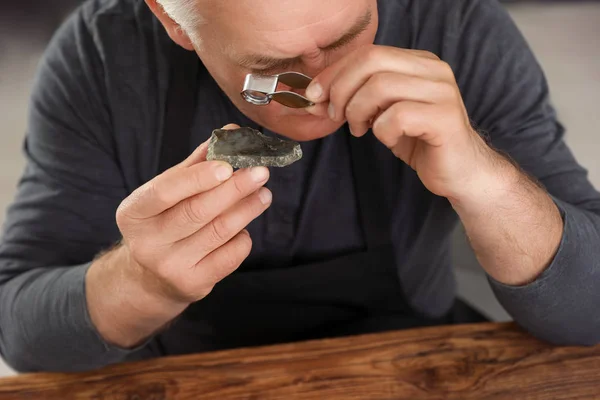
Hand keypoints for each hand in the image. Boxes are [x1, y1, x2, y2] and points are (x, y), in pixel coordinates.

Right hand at [86, 124, 271, 346]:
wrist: (151, 279)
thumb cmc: (164, 223)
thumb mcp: (168, 194)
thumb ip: (197, 164)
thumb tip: (232, 132)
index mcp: (134, 212)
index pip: (165, 191)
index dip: (198, 177)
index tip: (228, 164)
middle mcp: (147, 242)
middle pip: (198, 211)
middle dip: (235, 189)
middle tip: (261, 172)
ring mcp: (170, 266)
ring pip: (219, 231)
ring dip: (247, 208)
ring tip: (264, 193)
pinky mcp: (194, 284)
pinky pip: (230, 255)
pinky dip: (243, 236)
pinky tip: (245, 225)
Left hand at [306, 45, 501, 200]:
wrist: (460, 173)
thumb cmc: (421, 142)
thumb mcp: (385, 112)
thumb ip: (360, 96)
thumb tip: (318, 95)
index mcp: (418, 63)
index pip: (368, 53)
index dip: (335, 73)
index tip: (315, 95)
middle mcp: (433, 70)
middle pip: (372, 61)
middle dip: (342, 89)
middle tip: (335, 115)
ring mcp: (442, 92)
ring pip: (381, 85)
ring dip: (358, 111)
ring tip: (360, 129)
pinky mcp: (445, 118)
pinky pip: (397, 116)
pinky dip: (381, 131)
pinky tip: (387, 139)